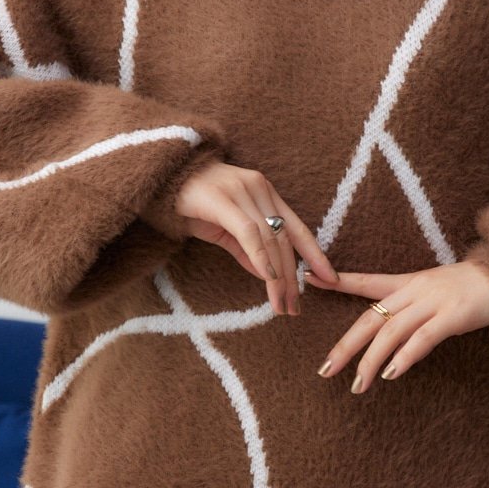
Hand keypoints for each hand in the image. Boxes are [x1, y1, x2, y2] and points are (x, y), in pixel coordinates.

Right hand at [142, 156, 339, 316]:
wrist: (156, 179)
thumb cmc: (190, 203)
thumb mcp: (223, 230)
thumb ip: (246, 250)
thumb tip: (268, 276)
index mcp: (265, 193)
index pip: (298, 227)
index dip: (316, 254)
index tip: (332, 279)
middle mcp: (259, 188)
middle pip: (285, 239)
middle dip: (293, 277)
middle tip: (294, 308)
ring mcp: (242, 190)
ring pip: (270, 239)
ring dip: (278, 276)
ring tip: (281, 304)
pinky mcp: (223, 199)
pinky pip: (248, 232)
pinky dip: (260, 257)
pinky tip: (267, 278)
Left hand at [304, 260, 488, 391]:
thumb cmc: (473, 289)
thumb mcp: (436, 291)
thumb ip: (412, 308)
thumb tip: (390, 336)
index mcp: (409, 282)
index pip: (367, 281)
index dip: (339, 282)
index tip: (309, 280)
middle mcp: (416, 290)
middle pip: (371, 318)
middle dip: (346, 345)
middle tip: (325, 370)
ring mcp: (434, 302)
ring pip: (392, 331)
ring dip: (371, 360)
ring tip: (358, 385)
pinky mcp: (454, 315)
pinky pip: (423, 338)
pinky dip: (404, 357)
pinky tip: (391, 374)